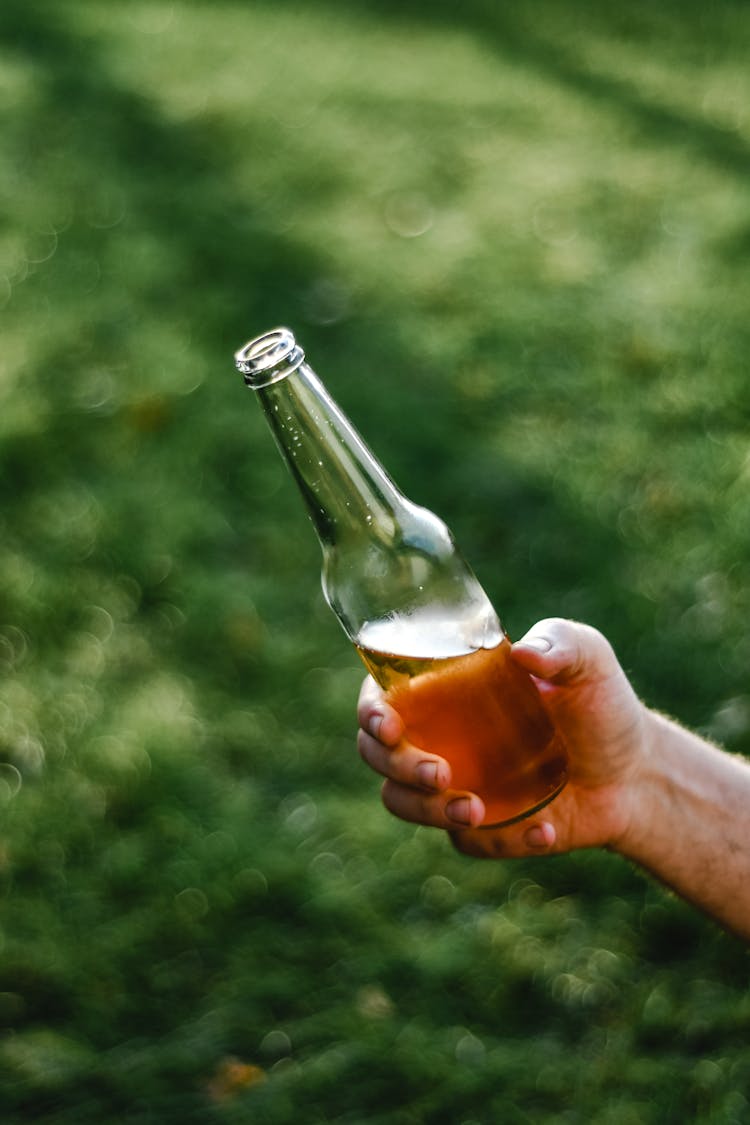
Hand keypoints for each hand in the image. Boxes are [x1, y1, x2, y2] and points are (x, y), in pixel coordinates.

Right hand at [356, 618, 651, 859]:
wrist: (636, 773)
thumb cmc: (600, 703)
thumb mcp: (588, 658)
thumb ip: (561, 644)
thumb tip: (524, 655)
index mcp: (446, 689)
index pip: (382, 694)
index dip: (370, 710)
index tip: (388, 725)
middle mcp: (438, 736)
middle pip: (377, 756)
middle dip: (397, 768)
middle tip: (440, 774)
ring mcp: (454, 785)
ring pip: (402, 804)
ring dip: (427, 811)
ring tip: (478, 811)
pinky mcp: (480, 830)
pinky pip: (466, 844)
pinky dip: (502, 841)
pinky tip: (546, 830)